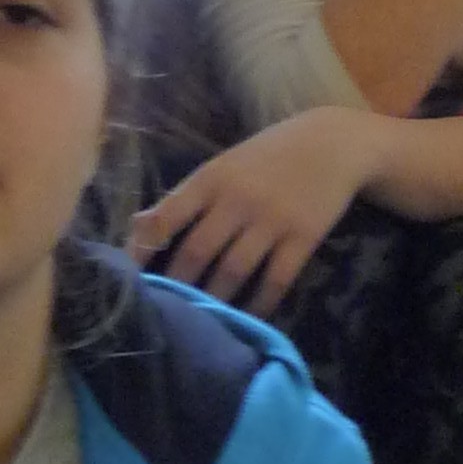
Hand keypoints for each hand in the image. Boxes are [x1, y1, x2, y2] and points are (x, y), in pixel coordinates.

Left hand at [130, 110, 377, 311]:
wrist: (333, 143)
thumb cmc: (269, 155)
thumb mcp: (222, 166)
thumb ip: (184, 197)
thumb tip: (138, 225)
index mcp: (211, 178)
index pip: (166, 218)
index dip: (143, 250)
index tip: (129, 278)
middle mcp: (238, 199)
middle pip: (197, 251)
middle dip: (178, 285)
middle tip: (166, 311)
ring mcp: (272, 219)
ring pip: (234, 270)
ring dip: (215, 299)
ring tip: (204, 320)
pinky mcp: (304, 236)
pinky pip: (277, 278)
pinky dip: (260, 302)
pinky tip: (250, 315)